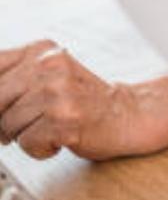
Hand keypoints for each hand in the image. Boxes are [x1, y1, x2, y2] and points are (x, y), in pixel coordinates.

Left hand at [0, 41, 141, 159]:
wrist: (124, 113)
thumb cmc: (82, 99)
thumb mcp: (48, 74)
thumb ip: (12, 79)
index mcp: (42, 50)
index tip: (3, 106)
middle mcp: (50, 65)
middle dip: (3, 120)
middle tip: (25, 122)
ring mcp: (58, 92)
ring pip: (7, 125)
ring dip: (23, 136)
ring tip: (48, 127)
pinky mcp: (65, 119)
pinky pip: (27, 143)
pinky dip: (39, 149)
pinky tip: (58, 138)